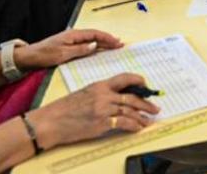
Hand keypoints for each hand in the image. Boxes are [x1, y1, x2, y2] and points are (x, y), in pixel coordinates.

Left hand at [14, 29, 122, 71]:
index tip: (118, 42)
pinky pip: (86, 44)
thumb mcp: (62, 54)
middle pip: (95, 36)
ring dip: (103, 43)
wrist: (29, 57)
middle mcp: (74, 35)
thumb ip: (80, 50)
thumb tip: (95, 46)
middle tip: (120, 44)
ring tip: (114, 45)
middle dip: (108, 39)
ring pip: (91, 40)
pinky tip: (99, 49)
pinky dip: (95, 46)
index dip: (107, 38)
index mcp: (73, 34)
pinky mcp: (68, 46)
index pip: (95, 34)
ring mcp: (71, 40)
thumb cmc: (44, 55)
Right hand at [29, 73, 158, 147]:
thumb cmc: (64, 108)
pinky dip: (134, 125)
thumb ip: (101, 92)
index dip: (138, 81)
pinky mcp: (102, 122)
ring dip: (142, 116)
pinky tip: (138, 128)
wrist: (51, 121)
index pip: (125, 78)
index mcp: (100, 85)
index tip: (146, 86)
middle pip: (132, 96)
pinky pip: (124, 122)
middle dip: (146, 102)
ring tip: (149, 120)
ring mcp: (104, 109)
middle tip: (155, 107)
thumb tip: (116, 97)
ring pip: (130, 110)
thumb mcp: (84, 93)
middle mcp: (104, 95)